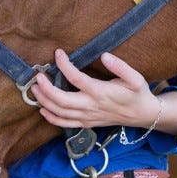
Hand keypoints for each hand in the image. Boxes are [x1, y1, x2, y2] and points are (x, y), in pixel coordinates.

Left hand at [31, 49, 160, 129]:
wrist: (142, 115)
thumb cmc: (137, 93)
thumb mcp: (135, 78)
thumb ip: (120, 66)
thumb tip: (104, 55)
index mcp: (101, 92)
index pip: (76, 78)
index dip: (64, 65)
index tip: (58, 53)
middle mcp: (91, 106)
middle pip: (61, 100)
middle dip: (46, 88)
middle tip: (38, 76)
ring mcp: (87, 117)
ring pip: (60, 112)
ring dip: (44, 101)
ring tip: (34, 89)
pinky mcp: (87, 123)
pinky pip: (65, 124)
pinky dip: (51, 118)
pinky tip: (42, 109)